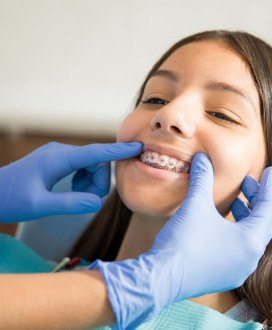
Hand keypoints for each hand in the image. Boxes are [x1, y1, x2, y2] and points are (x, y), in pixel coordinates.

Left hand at [0, 141, 141, 221]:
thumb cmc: (9, 198)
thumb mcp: (39, 205)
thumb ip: (70, 204)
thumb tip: (97, 203)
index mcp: (58, 159)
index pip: (95, 153)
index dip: (117, 151)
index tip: (137, 147)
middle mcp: (61, 152)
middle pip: (96, 162)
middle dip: (99, 182)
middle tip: (87, 200)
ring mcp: (60, 156)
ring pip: (90, 165)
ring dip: (91, 183)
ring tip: (77, 197)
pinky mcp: (58, 162)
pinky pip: (81, 168)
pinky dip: (84, 180)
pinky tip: (73, 190)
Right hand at [91, 153, 271, 328]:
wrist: (161, 277)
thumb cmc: (183, 241)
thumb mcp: (196, 204)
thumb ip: (203, 178)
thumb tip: (202, 158)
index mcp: (250, 240)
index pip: (268, 207)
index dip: (268, 186)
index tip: (270, 170)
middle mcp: (250, 259)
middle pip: (263, 223)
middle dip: (256, 200)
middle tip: (246, 184)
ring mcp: (237, 271)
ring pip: (251, 238)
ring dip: (246, 217)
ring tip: (234, 202)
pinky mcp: (223, 277)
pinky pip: (239, 251)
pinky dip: (236, 233)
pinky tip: (220, 225)